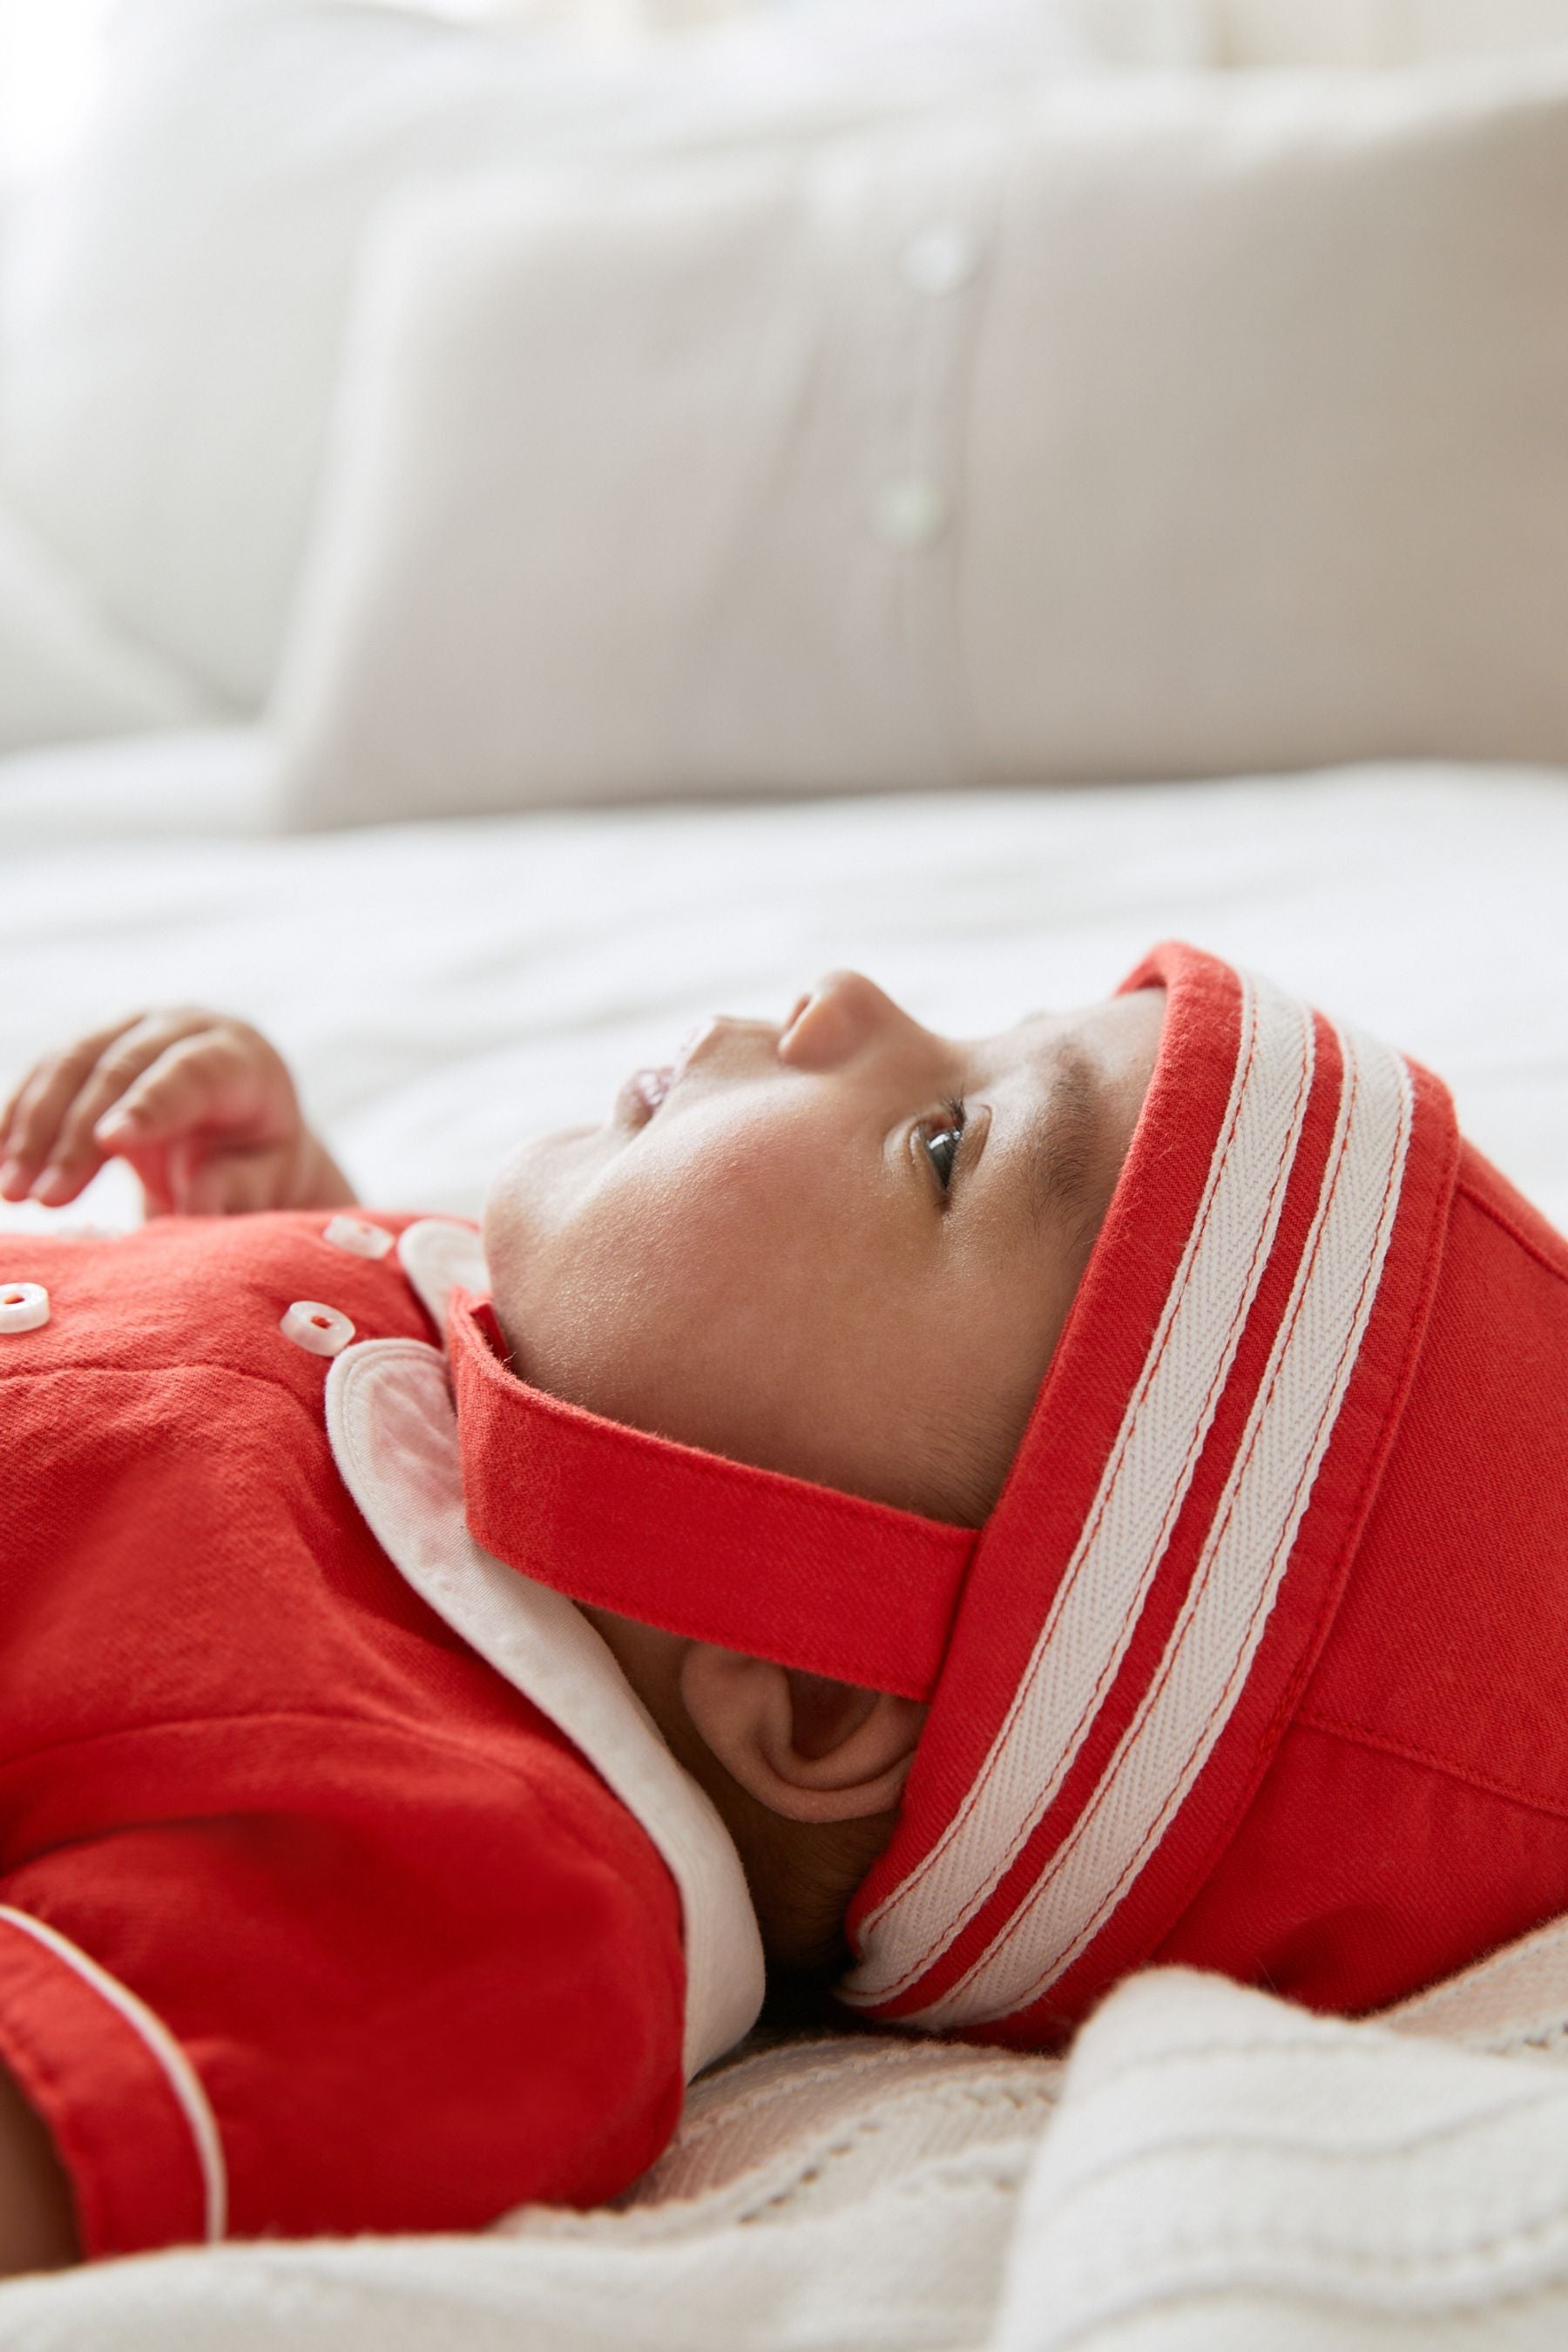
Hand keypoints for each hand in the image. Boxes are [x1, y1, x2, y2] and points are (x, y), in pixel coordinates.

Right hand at [0, 1010, 356, 1216]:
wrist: (241, 1127)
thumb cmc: (260, 1159)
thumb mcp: (269, 1178)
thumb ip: (241, 1187)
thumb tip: (202, 1202)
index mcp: (239, 1057)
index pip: (191, 1071)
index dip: (149, 1103)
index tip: (109, 1143)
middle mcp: (182, 1027)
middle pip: (119, 1068)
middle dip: (74, 1134)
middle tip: (46, 1198)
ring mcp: (131, 1028)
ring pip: (70, 1064)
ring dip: (33, 1128)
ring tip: (13, 1191)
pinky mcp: (91, 1044)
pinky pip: (44, 1073)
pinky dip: (15, 1117)